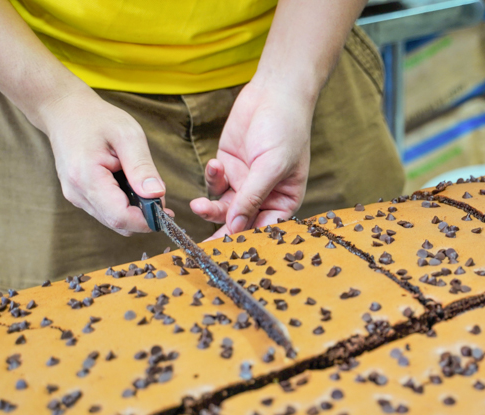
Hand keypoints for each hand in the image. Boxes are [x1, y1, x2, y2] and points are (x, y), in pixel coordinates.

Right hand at [38, 88, 170, 234]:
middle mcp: (77, 193)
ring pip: (113, 220)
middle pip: (118, 222)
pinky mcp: (79, 196)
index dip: (147, 220)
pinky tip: (127, 184)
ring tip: (140, 182)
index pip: (120, 217)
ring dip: (133, 210)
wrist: (64, 111)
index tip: (166, 211)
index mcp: (87, 178)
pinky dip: (123, 204)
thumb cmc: (97, 119)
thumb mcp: (127, 135)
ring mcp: (76, 196)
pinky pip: (106, 211)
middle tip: (157, 194)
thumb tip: (157, 194)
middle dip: (143, 216)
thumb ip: (142, 166)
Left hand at [190, 79, 311, 238]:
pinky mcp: (228, 167)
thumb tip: (236, 228)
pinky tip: (215, 165)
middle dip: (222, 229)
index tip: (226, 251)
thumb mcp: (272, 166)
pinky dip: (212, 178)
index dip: (247, 240)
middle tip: (202, 243)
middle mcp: (264, 195)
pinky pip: (215, 183)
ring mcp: (244, 182)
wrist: (275, 93)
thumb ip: (253, 197)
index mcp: (284, 200)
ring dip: (210, 208)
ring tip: (198, 205)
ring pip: (223, 207)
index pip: (264, 229)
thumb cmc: (286, 129)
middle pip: (240, 222)